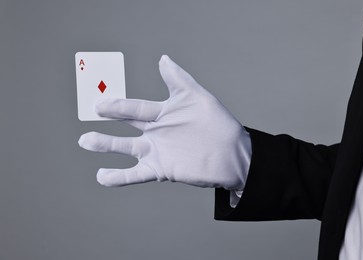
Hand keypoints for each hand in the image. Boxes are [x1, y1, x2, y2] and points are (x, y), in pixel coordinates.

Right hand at [78, 55, 251, 189]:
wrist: (231, 155)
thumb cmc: (217, 124)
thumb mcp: (197, 97)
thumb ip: (178, 79)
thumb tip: (163, 58)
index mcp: (163, 114)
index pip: (136, 108)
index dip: (118, 105)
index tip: (100, 103)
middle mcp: (157, 132)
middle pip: (127, 125)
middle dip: (109, 119)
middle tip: (91, 112)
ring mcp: (157, 151)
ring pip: (126, 148)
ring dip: (106, 145)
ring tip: (86, 141)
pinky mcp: (160, 169)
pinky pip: (135, 174)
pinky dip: (118, 177)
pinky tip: (102, 177)